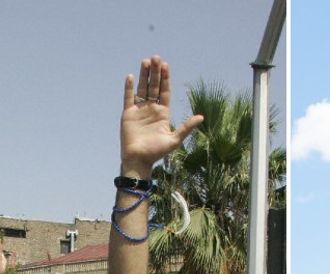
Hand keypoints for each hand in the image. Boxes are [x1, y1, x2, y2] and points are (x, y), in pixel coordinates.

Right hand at [119, 55, 202, 177]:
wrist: (138, 160)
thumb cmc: (156, 152)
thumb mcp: (174, 140)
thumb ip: (186, 127)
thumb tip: (201, 117)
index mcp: (163, 113)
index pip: (165, 91)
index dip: (165, 78)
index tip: (166, 65)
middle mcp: (151, 109)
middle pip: (154, 86)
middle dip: (155, 72)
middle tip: (156, 57)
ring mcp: (139, 110)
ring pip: (142, 88)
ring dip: (144, 75)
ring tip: (146, 61)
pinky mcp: (128, 113)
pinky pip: (128, 97)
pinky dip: (129, 87)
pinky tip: (130, 76)